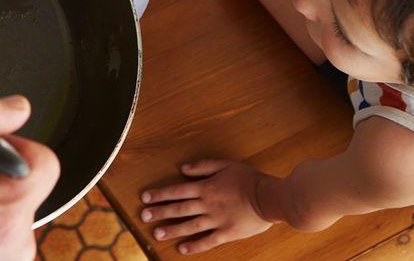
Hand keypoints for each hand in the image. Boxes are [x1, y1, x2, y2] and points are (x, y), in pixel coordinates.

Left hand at [140, 159, 272, 254]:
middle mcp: (208, 204)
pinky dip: (195, 246)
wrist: (269, 197)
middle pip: (179, 208)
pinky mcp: (227, 233)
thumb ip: (203, 167)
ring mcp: (217, 220)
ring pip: (189, 226)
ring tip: (156, 233)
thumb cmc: (249, 179)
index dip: (160, 194)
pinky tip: (183, 249)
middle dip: (160, 212)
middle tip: (144, 216)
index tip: (145, 198)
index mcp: (206, 187)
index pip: (177, 191)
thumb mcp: (226, 165)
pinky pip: (208, 241)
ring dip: (172, 229)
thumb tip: (183, 168)